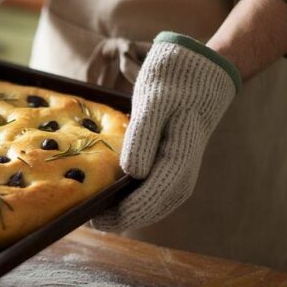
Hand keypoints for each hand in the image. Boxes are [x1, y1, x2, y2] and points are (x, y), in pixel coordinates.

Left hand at [91, 32, 240, 231]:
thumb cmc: (175, 79)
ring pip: (154, 205)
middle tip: (86, 217)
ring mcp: (181, 171)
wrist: (201, 68)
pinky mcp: (173, 164)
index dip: (121, 214)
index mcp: (180, 159)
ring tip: (95, 212)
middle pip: (151, 209)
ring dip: (126, 212)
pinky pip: (154, 192)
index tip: (93, 217)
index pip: (150, 200)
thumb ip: (144, 136)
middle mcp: (184, 173)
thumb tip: (133, 174)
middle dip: (119, 218)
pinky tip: (112, 196)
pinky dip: (133, 199)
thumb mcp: (154, 99)